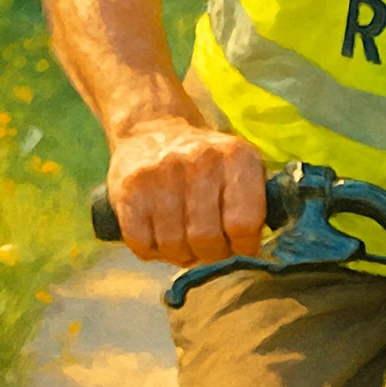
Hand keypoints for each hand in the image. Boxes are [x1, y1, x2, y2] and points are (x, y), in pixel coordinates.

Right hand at [107, 122, 266, 266]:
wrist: (153, 131)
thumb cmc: (208, 164)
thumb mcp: (241, 168)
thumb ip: (257, 205)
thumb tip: (255, 252)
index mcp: (237, 157)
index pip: (245, 223)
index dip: (244, 246)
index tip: (239, 247)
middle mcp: (199, 161)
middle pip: (207, 239)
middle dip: (211, 255)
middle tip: (209, 249)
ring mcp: (160, 175)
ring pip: (174, 246)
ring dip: (181, 255)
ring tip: (185, 243)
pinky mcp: (129, 189)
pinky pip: (142, 245)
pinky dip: (152, 251)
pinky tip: (160, 237)